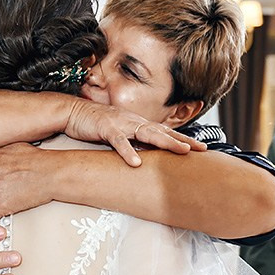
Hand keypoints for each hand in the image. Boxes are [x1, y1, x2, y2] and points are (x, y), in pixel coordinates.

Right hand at [63, 99, 203, 165]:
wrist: (73, 112)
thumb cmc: (96, 124)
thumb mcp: (119, 134)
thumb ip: (133, 142)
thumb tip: (146, 157)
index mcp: (138, 124)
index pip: (165, 132)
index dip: (183, 139)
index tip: (200, 148)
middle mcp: (134, 121)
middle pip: (163, 132)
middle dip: (183, 140)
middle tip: (202, 149)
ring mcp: (121, 123)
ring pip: (148, 133)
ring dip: (166, 142)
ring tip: (181, 152)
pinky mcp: (106, 128)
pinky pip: (119, 141)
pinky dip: (128, 152)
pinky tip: (136, 163)